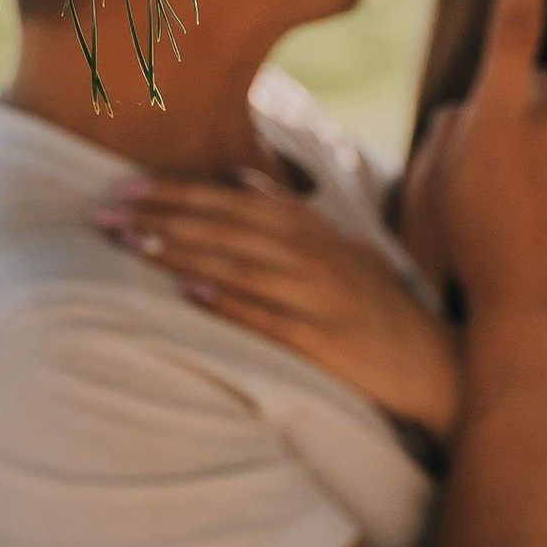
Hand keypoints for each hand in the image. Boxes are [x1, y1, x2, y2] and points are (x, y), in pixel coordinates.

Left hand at [94, 176, 463, 436]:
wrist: (438, 367)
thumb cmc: (379, 311)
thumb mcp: (343, 251)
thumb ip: (292, 215)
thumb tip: (235, 178)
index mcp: (316, 234)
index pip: (235, 203)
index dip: (179, 193)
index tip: (126, 188)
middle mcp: (319, 257)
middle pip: (230, 228)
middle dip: (165, 217)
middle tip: (107, 211)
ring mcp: (323, 297)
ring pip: (243, 266)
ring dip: (184, 253)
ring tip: (133, 243)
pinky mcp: (329, 341)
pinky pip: (270, 319)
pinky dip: (230, 303)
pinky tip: (189, 293)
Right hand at [421, 0, 546, 329]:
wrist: (536, 319)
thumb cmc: (469, 254)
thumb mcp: (432, 191)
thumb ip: (451, 133)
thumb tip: (478, 103)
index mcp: (492, 125)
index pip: (509, 35)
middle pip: (533, 96)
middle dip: (522, 126)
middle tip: (510, 196)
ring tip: (544, 217)